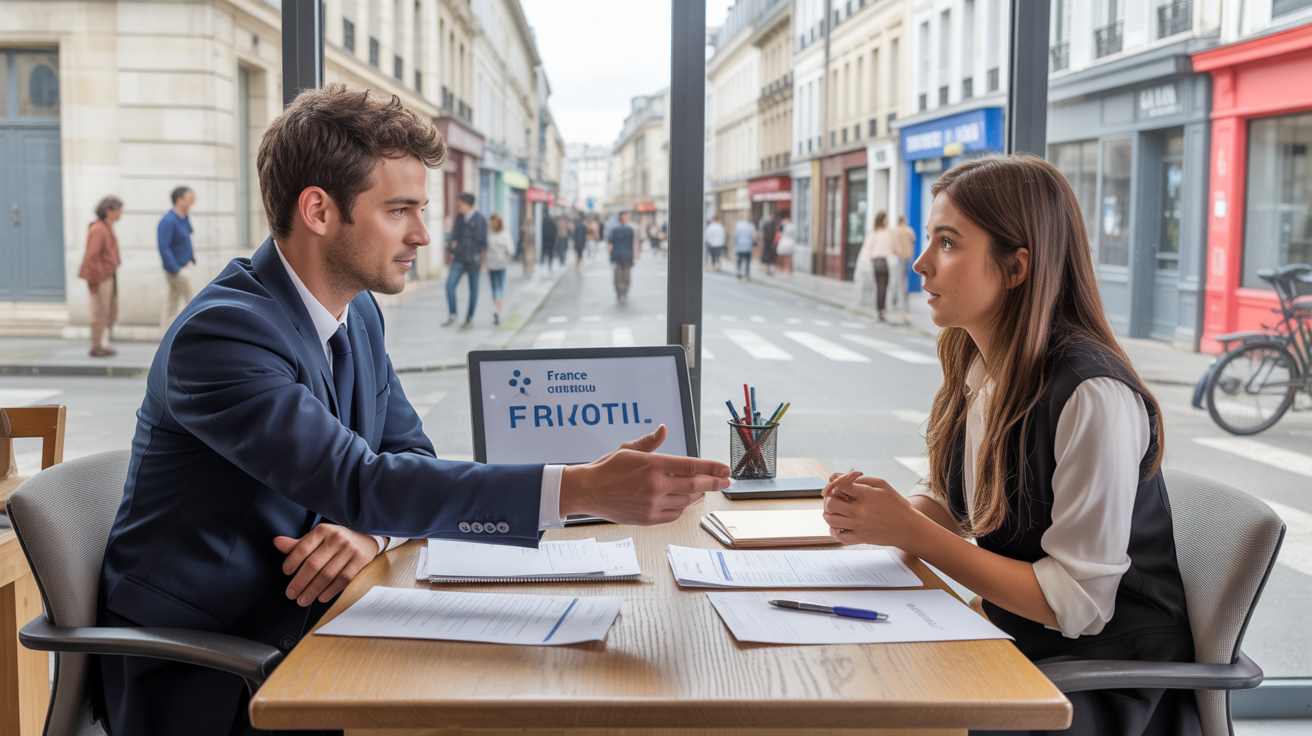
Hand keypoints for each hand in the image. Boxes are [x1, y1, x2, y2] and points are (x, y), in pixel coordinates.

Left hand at [273, 524, 380, 606]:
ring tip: (303, 600)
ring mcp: (349, 549)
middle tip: (291, 594)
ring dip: (313, 590)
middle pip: (314, 564)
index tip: (286, 572)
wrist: (366, 537)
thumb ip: (298, 544)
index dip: (293, 561)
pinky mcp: (360, 560)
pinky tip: (321, 597)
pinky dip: (331, 591)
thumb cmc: (337, 539)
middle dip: (300, 582)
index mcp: (323, 530)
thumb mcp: (319, 537)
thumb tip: (277, 543)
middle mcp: (336, 538)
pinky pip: (343, 579)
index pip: (303, 547)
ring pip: (327, 574)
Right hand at [560, 425, 730, 524]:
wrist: (588, 491)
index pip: (692, 466)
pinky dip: (682, 507)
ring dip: (698, 493)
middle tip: (725, 480)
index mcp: (653, 465)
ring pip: (686, 500)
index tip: (725, 469)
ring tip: (704, 488)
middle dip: (714, 482)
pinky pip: (674, 514)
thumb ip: (650, 442)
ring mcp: (652, 504)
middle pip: (695, 484)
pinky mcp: (648, 519)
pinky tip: (684, 500)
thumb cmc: (607, 468)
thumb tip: (663, 430)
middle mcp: (656, 486)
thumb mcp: (628, 448)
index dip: (712, 468)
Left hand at [821, 472, 920, 548]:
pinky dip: (834, 530)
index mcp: (866, 495)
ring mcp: (859, 526)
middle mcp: (861, 511)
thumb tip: (840, 477)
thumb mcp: (883, 485)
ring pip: (830, 520)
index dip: (834, 485)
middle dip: (829, 500)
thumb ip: (861, 479)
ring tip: (836, 512)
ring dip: (829, 514)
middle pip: (830, 503)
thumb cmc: (896, 504)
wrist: (908, 528)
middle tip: (834, 500)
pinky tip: (839, 525)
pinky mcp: (860, 538)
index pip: (839, 486)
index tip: (837, 488)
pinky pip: (838, 535)